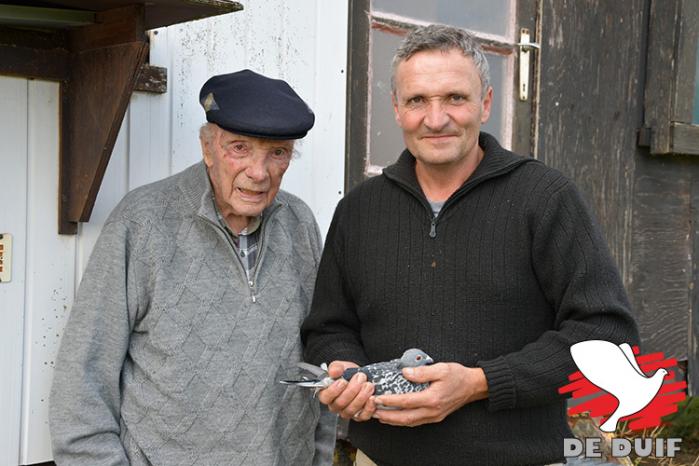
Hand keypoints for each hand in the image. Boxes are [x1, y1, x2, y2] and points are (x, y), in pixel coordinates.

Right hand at [317, 361, 375, 421]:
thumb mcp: (341, 366)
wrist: (362, 377)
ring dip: (361, 397)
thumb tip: (333, 372)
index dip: (334, 390)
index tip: (343, 381)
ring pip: (351, 410)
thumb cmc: (349, 373)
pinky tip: (372, 397)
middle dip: (351, 390)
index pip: (325, 397)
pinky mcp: (359, 416)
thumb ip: (336, 367)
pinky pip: (363, 416)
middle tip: (360, 378)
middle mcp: (336, 405)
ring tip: (368, 385)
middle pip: (340, 404)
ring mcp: (347, 412)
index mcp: (327, 394)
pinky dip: (369, 407)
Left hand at [372, 363, 487, 426]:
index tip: (377, 397)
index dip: (389, 401)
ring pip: (409, 422)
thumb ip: (422, 372)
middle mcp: (432, 410)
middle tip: (372, 410)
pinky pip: (416, 422)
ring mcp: (434, 416)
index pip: (406, 402)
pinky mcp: (435, 417)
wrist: (473, 386)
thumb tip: (404, 373)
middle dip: (387, 415)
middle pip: (405, 418)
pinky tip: (395, 417)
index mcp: (432, 398)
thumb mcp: (441, 368)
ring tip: (379, 415)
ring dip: (393, 420)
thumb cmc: (458, 375)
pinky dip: (403, 421)